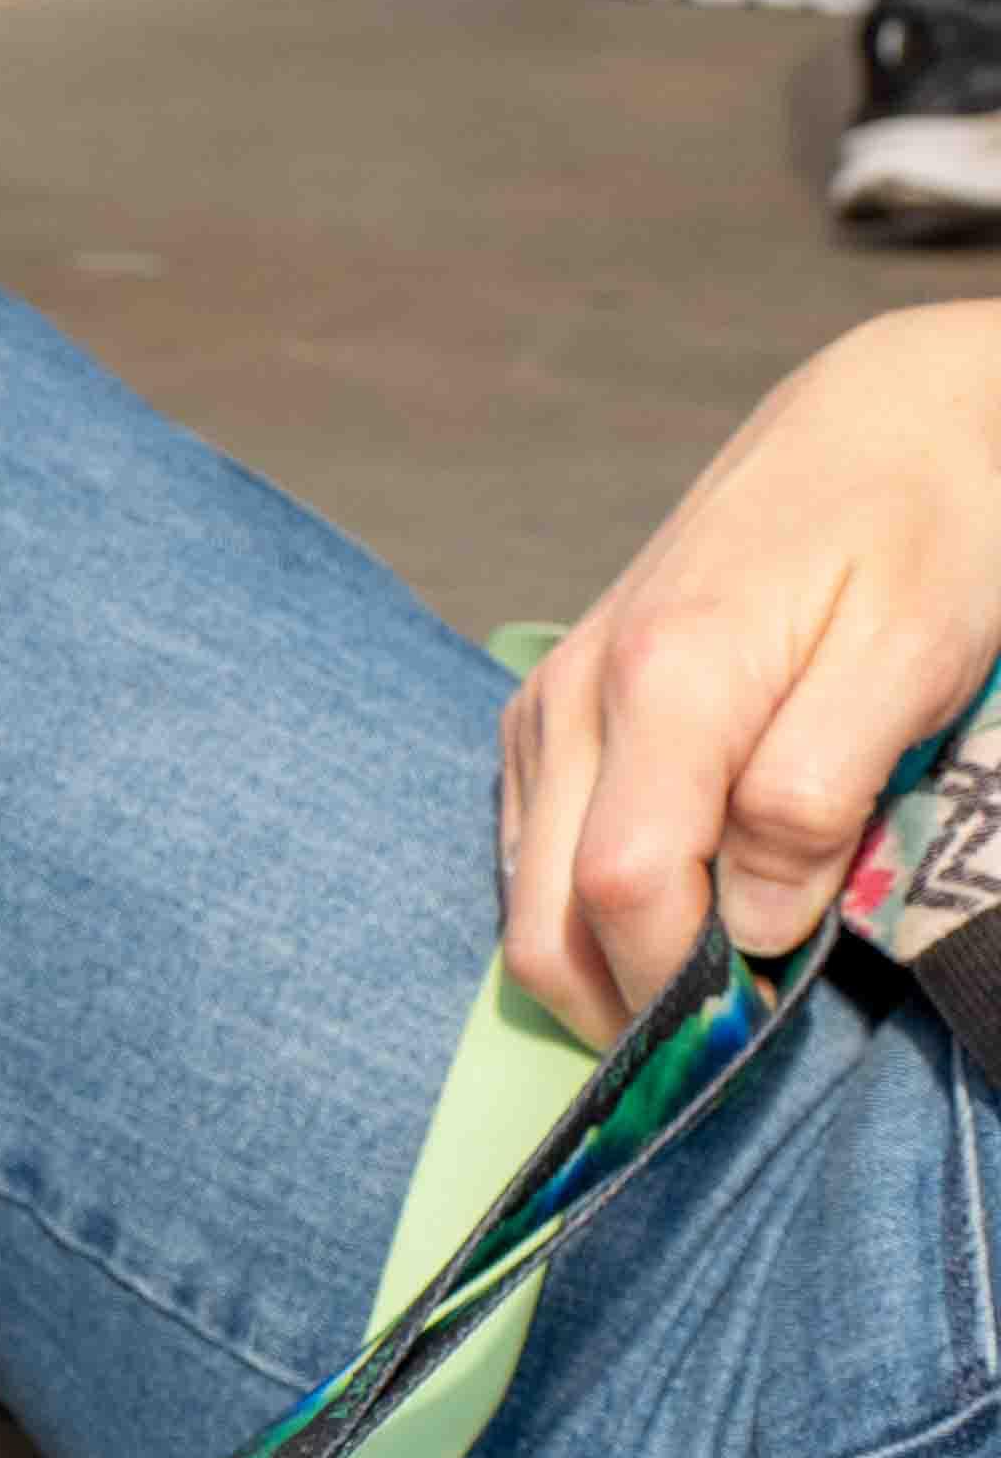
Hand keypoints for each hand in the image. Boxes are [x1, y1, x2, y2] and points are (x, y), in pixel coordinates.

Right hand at [502, 301, 1000, 1041]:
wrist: (883, 413)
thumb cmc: (931, 526)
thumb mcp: (921, 651)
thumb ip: (819, 788)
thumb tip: (751, 924)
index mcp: (667, 681)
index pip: (627, 892)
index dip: (683, 992)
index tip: (766, 1032)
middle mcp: (577, 699)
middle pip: (546, 920)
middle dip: (628, 1010)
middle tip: (735, 1045)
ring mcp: (549, 704)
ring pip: (525, 900)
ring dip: (605, 967)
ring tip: (718, 984)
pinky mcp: (548, 708)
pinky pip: (531, 852)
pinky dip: (585, 911)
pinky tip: (677, 914)